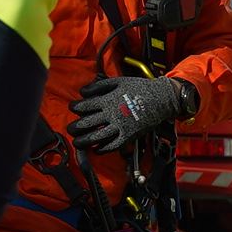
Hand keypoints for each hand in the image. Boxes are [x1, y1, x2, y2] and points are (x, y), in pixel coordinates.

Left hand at [72, 74, 195, 152]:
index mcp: (107, 100)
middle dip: (75, 127)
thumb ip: (98, 86)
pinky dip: (104, 149)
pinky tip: (97, 150)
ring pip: (97, 136)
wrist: (161, 98)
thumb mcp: (118, 82)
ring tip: (77, 143)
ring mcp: (120, 126)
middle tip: (70, 129)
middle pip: (87, 123)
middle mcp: (112, 114)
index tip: (72, 108)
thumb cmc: (139, 88)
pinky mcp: (129, 135)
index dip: (75, 107)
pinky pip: (114, 145)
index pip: (84, 106)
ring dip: (85, 141)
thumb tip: (82, 92)